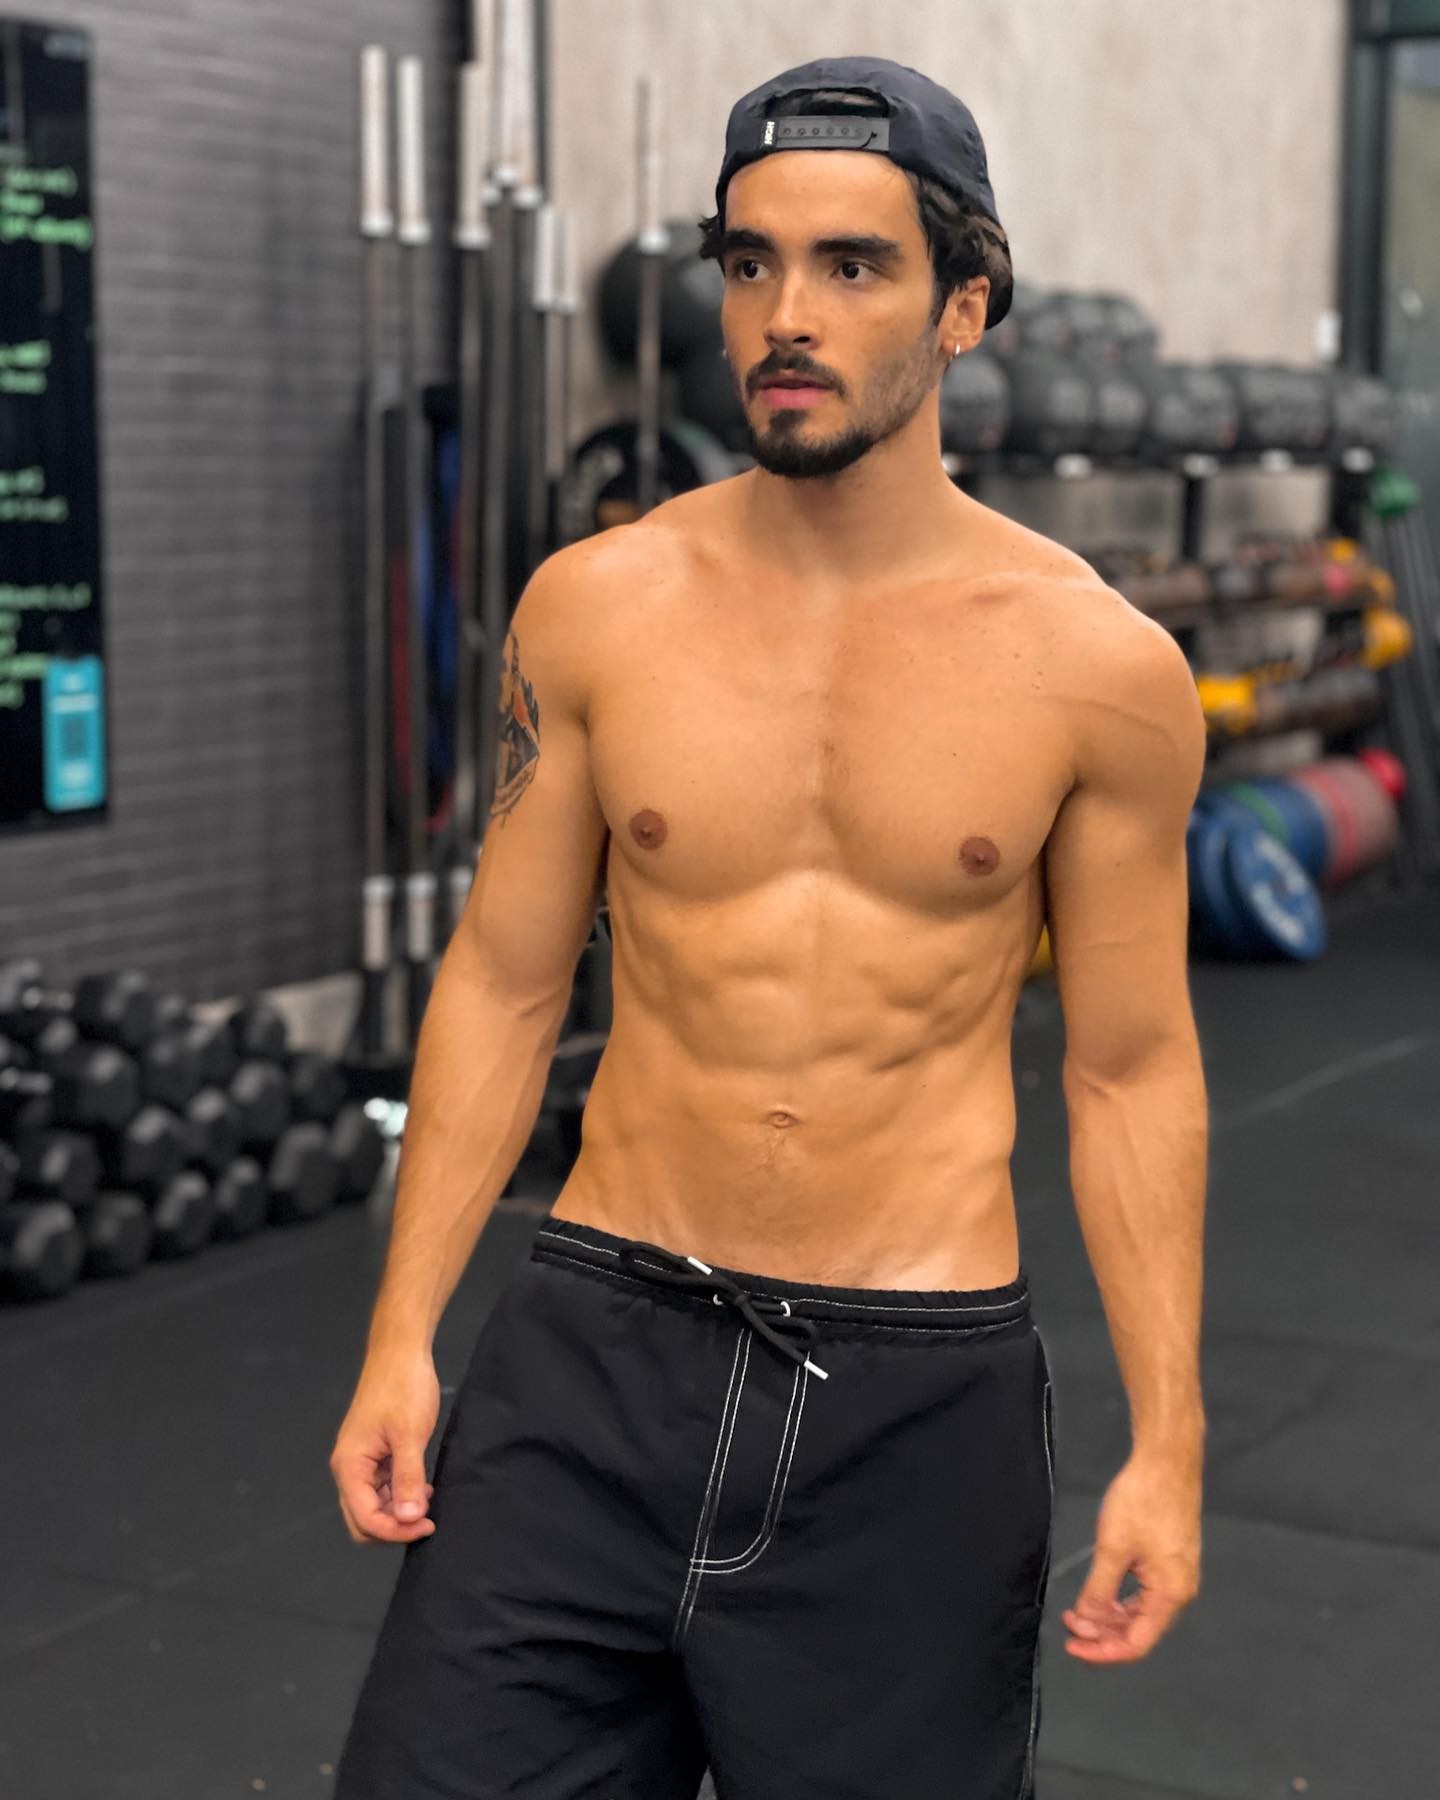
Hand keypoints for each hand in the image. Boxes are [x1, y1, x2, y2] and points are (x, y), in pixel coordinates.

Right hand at [330, 1353, 441, 1544]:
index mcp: (349, 1465)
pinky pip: (383, 1487)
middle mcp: (350, 1467)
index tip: (427, 1526)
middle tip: (427, 1521)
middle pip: (363, 1519)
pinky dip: (400, 1494)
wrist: (401, 1352)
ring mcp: (362, 1461)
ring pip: (374, 1505)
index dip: (395, 1531)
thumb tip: (410, 1518)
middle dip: (393, 1527)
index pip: (365, 1519)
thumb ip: (408, 1478)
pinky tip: (423, 1488)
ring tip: (428, 1502)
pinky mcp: (375, 1453)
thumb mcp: (410, 1434)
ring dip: (398, 1511)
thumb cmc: (403, 1386)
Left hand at [1061, 1451, 1201, 1662]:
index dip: (1103, 1652)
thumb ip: (1100, 1590)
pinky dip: (1119, 1599)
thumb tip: (1088, 1622)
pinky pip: (1144, 1594)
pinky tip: (1098, 1594)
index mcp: (1170, 1595)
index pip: (1136, 1644)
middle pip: (1139, 1632)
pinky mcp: (1169, 1562)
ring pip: (1140, 1613)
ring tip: (1077, 1611)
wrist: (1167, 1463)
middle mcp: (1178, 1593)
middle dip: (1102, 1634)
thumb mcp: (1113, 1548)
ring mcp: (1176, 1577)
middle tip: (1069, 1624)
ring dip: (1108, 1617)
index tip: (1072, 1646)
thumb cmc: (1141, 1502)